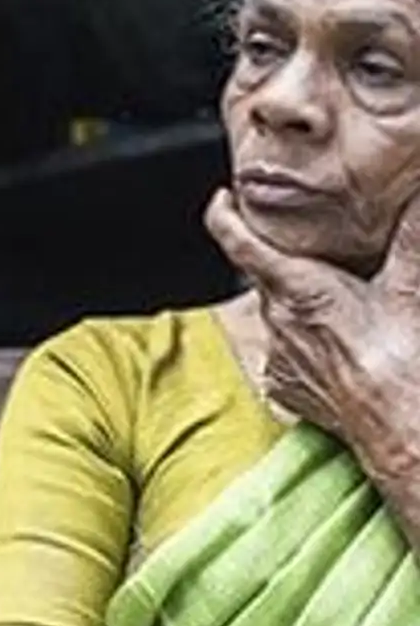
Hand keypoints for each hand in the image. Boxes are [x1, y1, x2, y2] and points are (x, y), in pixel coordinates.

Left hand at [205, 188, 419, 479]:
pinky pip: (288, 353)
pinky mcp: (285, 385)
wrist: (400, 427)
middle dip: (288, 263)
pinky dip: (308, 344)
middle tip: (320, 253)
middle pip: (267, 277)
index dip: (224, 213)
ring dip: (303, 307)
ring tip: (342, 305)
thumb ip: (412, 237)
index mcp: (297, 286)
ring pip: (280, 315)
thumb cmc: (401, 358)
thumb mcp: (409, 286)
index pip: (236, 240)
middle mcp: (276, 318)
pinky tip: (340, 347)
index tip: (223, 198)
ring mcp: (278, 354)